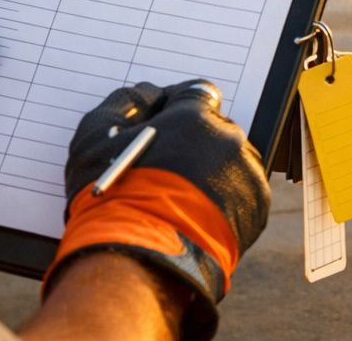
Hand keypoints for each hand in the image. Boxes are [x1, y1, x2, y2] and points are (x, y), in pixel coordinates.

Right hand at [46, 80, 269, 340]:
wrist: (137, 257)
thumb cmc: (111, 196)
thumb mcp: (95, 137)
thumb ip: (124, 102)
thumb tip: (148, 94)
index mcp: (194, 116)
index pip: (195, 96)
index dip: (178, 110)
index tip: (166, 126)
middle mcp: (227, 138)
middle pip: (214, 130)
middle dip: (193, 143)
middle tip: (167, 171)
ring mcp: (245, 172)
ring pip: (230, 161)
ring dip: (212, 172)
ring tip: (182, 199)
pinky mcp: (256, 205)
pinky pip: (243, 193)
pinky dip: (225, 200)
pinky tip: (198, 216)